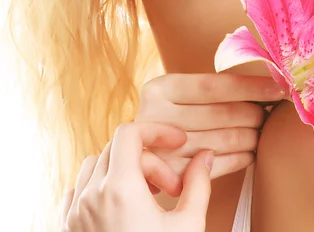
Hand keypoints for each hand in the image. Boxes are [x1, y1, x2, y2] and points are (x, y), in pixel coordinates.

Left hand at [61, 121, 213, 231]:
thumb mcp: (187, 225)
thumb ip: (198, 184)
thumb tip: (205, 157)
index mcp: (119, 189)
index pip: (131, 133)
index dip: (158, 130)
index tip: (178, 142)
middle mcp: (91, 197)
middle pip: (118, 150)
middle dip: (150, 160)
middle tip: (172, 188)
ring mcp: (75, 214)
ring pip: (94, 166)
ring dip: (123, 170)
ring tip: (148, 195)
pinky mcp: (67, 229)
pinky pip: (78, 190)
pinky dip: (98, 187)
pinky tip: (120, 206)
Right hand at [134, 73, 285, 195]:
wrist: (142, 148)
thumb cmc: (172, 112)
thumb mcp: (179, 92)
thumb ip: (213, 88)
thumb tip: (267, 83)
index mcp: (160, 88)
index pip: (213, 86)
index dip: (250, 87)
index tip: (278, 87)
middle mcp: (156, 116)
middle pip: (220, 114)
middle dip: (254, 114)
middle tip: (272, 113)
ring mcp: (162, 148)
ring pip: (221, 141)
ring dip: (251, 137)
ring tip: (264, 132)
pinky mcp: (170, 176)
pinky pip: (216, 167)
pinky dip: (239, 159)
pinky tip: (252, 152)